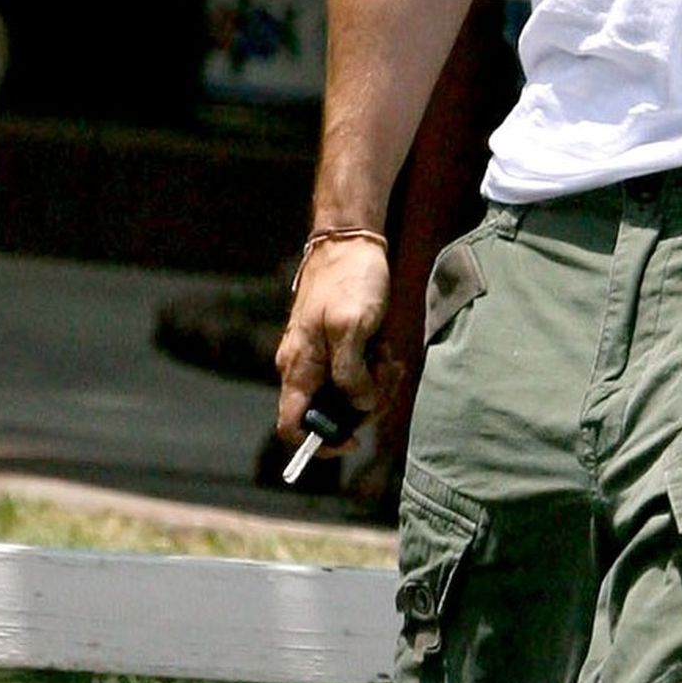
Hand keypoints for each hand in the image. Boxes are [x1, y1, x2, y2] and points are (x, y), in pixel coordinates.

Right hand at [275, 237, 392, 449]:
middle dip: (364, 405)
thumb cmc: (349, 279)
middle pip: (330, 413)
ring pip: (347, 394)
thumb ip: (351, 373)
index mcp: (298, 367)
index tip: (353, 439)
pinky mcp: (338, 345)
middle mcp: (304, 367)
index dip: (319, 442)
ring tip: (390, 357)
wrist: (351, 240)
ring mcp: (321, 356)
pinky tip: (387, 349)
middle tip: (387, 376)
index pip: (291, 425)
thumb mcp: (352, 327)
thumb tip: (361, 406)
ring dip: (375, 385)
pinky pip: (356, 373)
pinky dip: (375, 368)